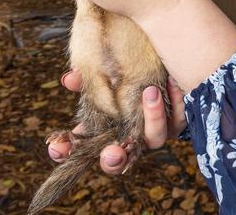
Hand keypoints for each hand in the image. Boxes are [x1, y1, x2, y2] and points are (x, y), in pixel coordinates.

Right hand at [48, 70, 187, 173]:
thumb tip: (70, 78)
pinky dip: (175, 101)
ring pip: (153, 138)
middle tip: (112, 152)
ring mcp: (152, 133)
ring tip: (150, 93)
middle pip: (116, 160)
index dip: (66, 152)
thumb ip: (88, 79)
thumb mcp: (104, 77)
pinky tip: (171, 83)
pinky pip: (178, 119)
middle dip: (112, 159)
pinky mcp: (176, 122)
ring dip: (151, 118)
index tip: (57, 146)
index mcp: (103, 131)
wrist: (162, 74)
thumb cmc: (125, 79)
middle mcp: (127, 138)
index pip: (79, 149)